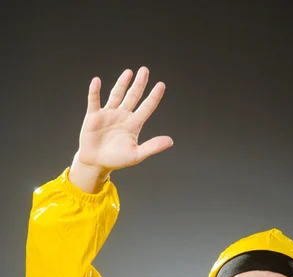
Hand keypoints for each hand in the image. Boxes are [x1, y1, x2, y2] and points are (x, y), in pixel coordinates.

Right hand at [70, 67, 172, 191]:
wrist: (96, 163)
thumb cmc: (117, 160)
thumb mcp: (137, 155)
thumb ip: (153, 147)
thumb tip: (170, 141)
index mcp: (134, 124)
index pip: (147, 107)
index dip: (154, 96)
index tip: (161, 84)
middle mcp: (123, 116)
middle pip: (133, 96)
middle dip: (139, 84)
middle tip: (145, 70)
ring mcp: (108, 114)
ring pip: (117, 95)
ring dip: (122, 83)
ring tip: (129, 72)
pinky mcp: (94, 116)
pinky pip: (94, 101)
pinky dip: (95, 91)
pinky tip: (97, 81)